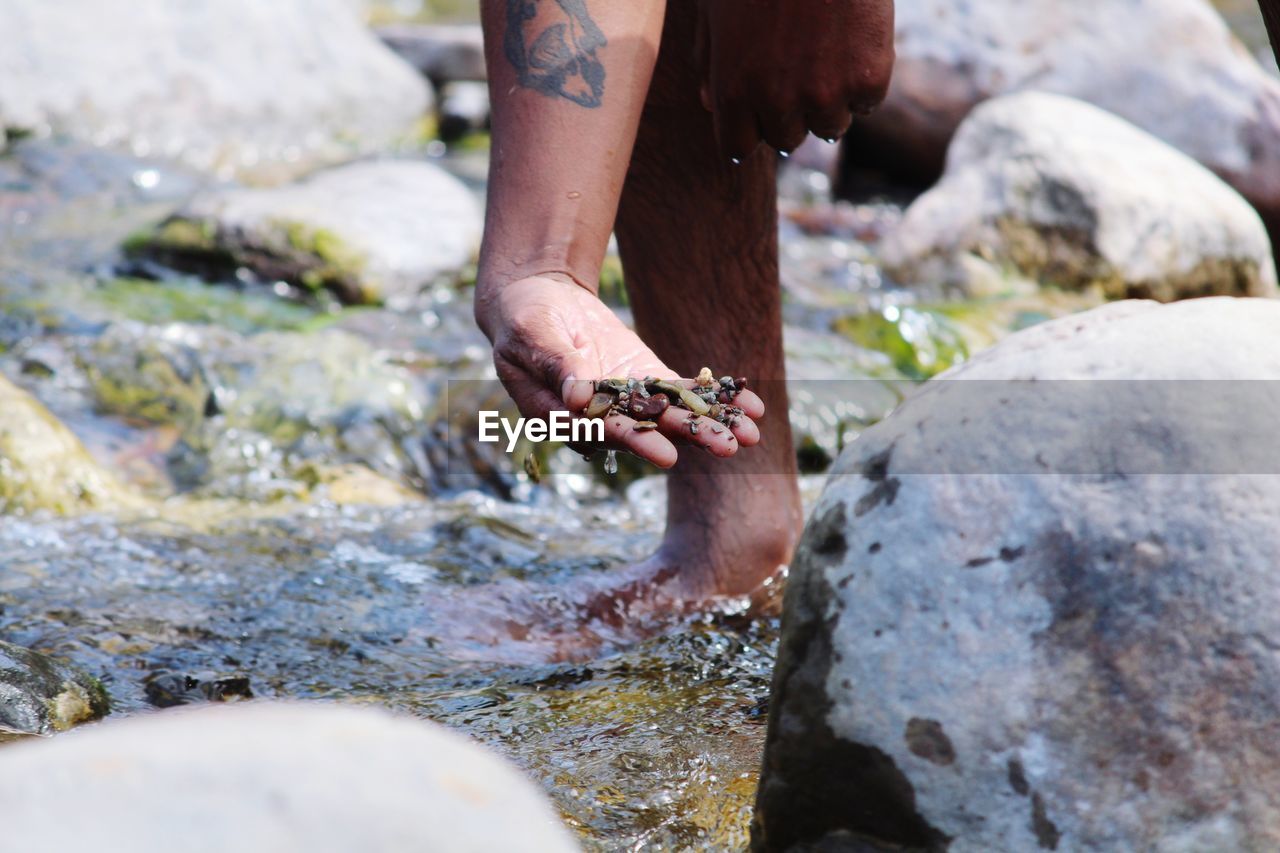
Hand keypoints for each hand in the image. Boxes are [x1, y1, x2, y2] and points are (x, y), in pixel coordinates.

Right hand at [474, 275, 762, 467]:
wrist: (538, 299)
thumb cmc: (522, 319)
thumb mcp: (532, 336)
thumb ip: (555, 366)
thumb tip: (578, 399)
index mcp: (563, 417)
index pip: (603, 431)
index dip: (636, 440)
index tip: (667, 453)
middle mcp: (600, 417)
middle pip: (649, 430)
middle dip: (690, 438)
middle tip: (728, 449)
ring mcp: (626, 400)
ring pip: (672, 416)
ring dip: (712, 425)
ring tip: (753, 435)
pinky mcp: (644, 380)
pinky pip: (682, 393)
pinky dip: (715, 400)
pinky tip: (751, 407)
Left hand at [696, 0, 894, 160]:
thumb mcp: (715, 8)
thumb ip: (709, 59)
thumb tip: (711, 104)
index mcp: (732, 90)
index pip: (738, 149)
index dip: (750, 129)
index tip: (759, 112)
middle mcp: (776, 102)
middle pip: (785, 140)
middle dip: (788, 113)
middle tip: (797, 70)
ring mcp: (825, 94)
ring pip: (829, 128)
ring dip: (829, 102)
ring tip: (827, 54)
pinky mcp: (868, 78)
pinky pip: (866, 104)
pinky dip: (864, 82)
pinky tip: (855, 45)